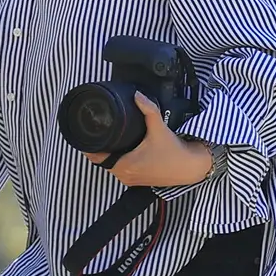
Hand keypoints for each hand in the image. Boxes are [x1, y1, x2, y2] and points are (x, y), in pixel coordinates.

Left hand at [85, 92, 212, 187]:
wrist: (189, 167)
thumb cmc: (173, 150)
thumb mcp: (159, 127)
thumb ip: (148, 109)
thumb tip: (136, 94)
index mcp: (124, 164)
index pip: (96, 158)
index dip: (88, 147)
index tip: (86, 134)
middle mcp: (124, 175)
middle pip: (101, 161)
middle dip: (98, 148)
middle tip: (97, 132)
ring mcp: (130, 180)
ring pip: (111, 167)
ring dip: (108, 155)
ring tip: (106, 139)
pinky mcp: (137, 181)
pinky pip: (120, 171)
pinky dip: (117, 162)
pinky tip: (119, 150)